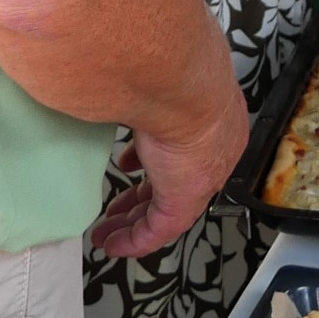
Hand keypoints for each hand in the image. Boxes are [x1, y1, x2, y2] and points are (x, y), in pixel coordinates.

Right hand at [89, 75, 252, 258]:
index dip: (150, 162)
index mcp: (209, 121)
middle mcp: (211, 152)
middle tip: (114, 207)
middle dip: (137, 197)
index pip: (179, 152)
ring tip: (107, 228)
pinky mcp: (184, 200)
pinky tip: (114, 245)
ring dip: (132, 221)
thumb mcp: (152, 82)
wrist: (186, 88)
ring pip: (164, 209)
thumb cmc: (169, 72)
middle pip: (170, 184)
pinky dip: (135, 240)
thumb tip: (111, 85)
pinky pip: (159, 230)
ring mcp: (200, 177)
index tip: (127, 168)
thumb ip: (136, 92)